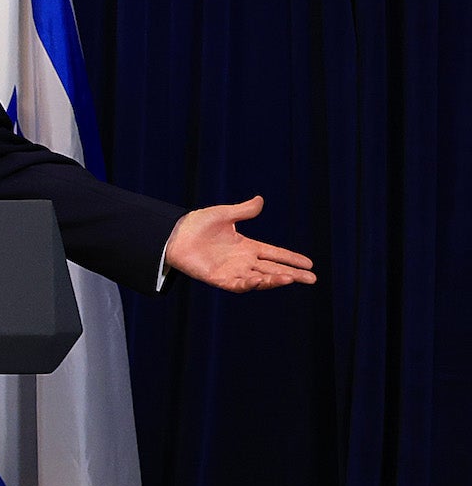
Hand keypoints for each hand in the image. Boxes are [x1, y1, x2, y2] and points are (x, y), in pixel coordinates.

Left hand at [165, 196, 315, 292]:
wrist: (174, 235)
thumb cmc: (196, 224)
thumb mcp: (224, 214)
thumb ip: (243, 210)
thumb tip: (260, 200)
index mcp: (247, 246)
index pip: (274, 254)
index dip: (291, 259)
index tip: (310, 264)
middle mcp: (242, 261)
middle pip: (272, 269)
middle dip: (292, 274)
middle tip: (312, 279)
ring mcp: (231, 271)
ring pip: (258, 279)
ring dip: (274, 280)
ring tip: (291, 279)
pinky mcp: (218, 279)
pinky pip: (237, 285)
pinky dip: (249, 284)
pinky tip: (260, 281)